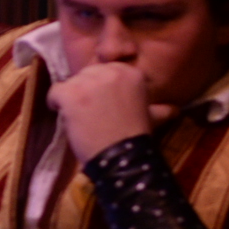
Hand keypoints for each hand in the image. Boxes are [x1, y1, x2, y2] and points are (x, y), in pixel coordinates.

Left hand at [44, 59, 164, 160]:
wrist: (122, 156)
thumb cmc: (135, 138)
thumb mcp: (150, 117)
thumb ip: (157, 108)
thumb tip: (173, 110)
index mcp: (131, 72)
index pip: (106, 71)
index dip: (101, 88)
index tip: (104, 105)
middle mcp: (111, 71)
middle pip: (87, 74)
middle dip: (86, 92)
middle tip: (91, 114)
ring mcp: (89, 82)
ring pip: (70, 83)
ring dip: (72, 99)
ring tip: (81, 118)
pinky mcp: (71, 93)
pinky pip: (54, 92)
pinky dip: (56, 104)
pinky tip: (66, 117)